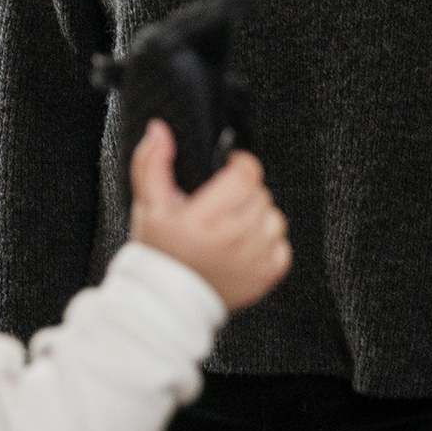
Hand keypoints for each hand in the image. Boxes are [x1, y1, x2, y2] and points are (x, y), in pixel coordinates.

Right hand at [129, 120, 291, 311]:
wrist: (167, 300)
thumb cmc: (159, 251)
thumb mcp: (148, 205)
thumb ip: (152, 163)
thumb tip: (160, 131)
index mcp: (208, 217)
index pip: (246, 174)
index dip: (240, 164)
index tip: (229, 169)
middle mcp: (236, 237)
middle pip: (261, 194)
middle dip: (244, 192)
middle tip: (223, 203)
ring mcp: (255, 258)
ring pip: (275, 217)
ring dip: (258, 216)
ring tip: (233, 224)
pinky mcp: (266, 275)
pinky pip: (283, 246)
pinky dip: (268, 242)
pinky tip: (244, 245)